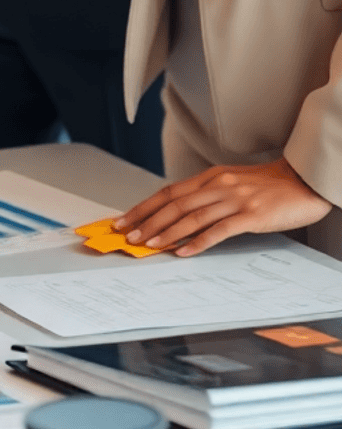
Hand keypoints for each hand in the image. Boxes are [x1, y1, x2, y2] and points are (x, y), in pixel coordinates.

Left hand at [114, 157, 330, 256]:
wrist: (304, 181)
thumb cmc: (269, 186)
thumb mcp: (232, 183)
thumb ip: (208, 195)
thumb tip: (179, 214)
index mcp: (211, 177)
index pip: (169, 192)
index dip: (144, 206)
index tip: (126, 219)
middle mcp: (218, 185)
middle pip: (174, 203)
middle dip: (147, 220)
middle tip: (128, 235)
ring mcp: (234, 199)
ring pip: (191, 216)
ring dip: (166, 231)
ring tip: (148, 244)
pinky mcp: (250, 215)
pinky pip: (218, 230)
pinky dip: (198, 242)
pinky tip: (183, 251)